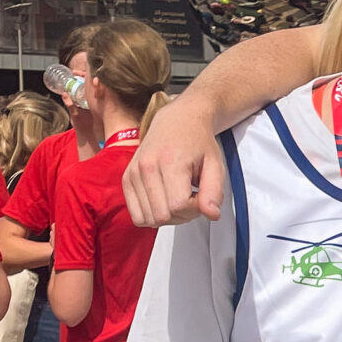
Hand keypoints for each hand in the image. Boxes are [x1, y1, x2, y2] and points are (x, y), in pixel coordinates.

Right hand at [123, 95, 224, 227]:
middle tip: (192, 197)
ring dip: (168, 216)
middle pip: (163, 216)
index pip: (178, 206)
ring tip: (178, 197)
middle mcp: (145, 167)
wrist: (177, 122)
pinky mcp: (126, 180)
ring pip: (149, 219)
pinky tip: (165, 200)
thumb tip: (212, 215)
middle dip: (183, 215)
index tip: (201, 195)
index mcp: (169, 161)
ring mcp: (132, 174)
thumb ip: (214, 191)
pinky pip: (137, 216)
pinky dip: (153, 215)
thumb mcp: (215, 164)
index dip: (195, 209)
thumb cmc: (197, 142)